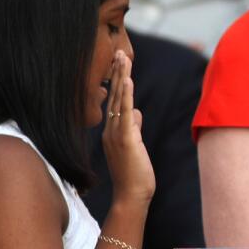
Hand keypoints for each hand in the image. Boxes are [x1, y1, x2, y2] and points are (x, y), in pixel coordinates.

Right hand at [102, 50, 154, 208]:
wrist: (131, 196)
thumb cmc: (134, 175)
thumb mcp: (135, 146)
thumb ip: (135, 127)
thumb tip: (137, 112)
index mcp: (111, 131)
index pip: (115, 100)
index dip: (118, 81)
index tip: (119, 63)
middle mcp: (110, 129)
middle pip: (114, 95)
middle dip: (117, 73)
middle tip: (119, 52)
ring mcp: (116, 134)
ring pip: (119, 100)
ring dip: (121, 77)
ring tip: (123, 58)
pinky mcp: (126, 139)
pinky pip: (126, 113)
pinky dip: (127, 95)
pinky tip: (128, 80)